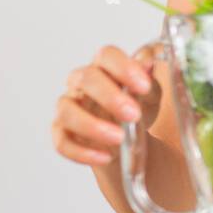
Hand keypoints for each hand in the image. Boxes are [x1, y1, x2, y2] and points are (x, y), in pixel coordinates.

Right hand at [51, 45, 160, 166]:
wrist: (129, 138)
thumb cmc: (138, 107)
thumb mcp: (151, 94)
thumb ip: (150, 79)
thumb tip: (149, 63)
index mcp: (105, 67)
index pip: (106, 55)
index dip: (123, 68)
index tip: (144, 86)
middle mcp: (81, 84)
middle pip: (86, 78)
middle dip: (110, 97)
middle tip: (133, 114)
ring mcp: (69, 108)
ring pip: (67, 111)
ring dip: (92, 126)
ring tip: (119, 139)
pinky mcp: (62, 133)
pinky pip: (62, 142)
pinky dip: (82, 152)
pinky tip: (106, 157)